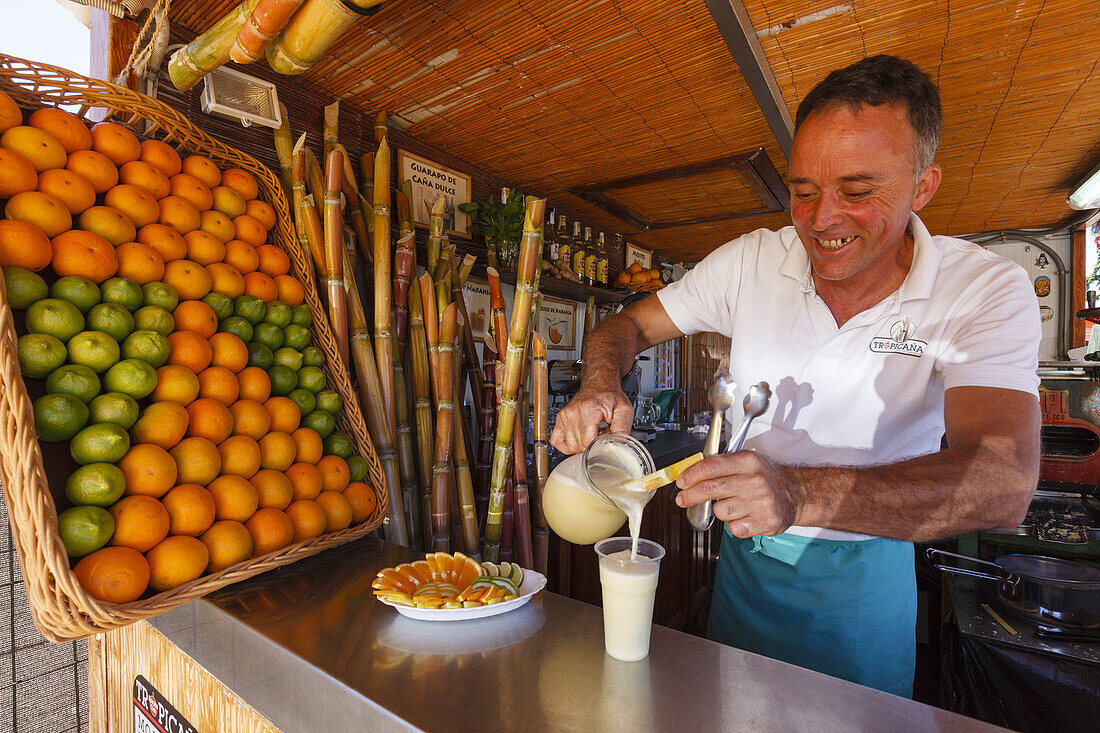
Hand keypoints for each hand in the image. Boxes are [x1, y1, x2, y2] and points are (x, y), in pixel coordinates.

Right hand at [550, 385, 633, 453]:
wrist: (599, 386)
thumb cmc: (610, 397)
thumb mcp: (624, 410)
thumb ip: (622, 428)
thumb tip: (617, 444)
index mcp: (588, 410)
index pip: (588, 442)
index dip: (599, 443)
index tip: (604, 434)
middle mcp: (572, 413)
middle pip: (579, 446)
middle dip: (591, 444)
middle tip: (599, 432)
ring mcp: (564, 417)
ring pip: (570, 446)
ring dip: (581, 444)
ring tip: (590, 433)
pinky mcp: (559, 420)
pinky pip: (557, 442)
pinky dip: (568, 445)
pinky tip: (578, 439)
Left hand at [675, 451, 802, 537]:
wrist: (796, 494)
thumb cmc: (767, 477)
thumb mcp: (748, 461)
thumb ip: (722, 465)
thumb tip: (690, 475)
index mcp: (748, 461)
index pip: (711, 466)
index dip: (691, 475)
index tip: (682, 482)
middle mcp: (754, 481)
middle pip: (709, 489)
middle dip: (689, 496)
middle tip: (682, 498)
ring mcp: (760, 502)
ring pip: (720, 511)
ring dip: (719, 510)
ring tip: (732, 504)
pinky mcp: (764, 522)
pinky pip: (733, 528)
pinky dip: (733, 524)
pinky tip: (744, 515)